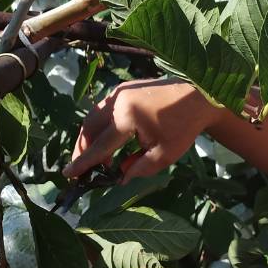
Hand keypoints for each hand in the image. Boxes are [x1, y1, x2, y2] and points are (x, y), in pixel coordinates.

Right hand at [65, 79, 223, 181]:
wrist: (198, 97)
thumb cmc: (184, 128)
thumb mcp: (163, 156)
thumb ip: (137, 169)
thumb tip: (118, 178)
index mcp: (127, 118)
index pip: (100, 146)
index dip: (84, 162)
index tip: (68, 174)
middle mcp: (118, 101)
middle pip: (88, 128)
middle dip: (83, 150)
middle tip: (82, 170)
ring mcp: (119, 92)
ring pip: (92, 118)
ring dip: (89, 139)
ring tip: (96, 159)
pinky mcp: (123, 89)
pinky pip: (101, 110)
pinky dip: (98, 127)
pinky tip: (105, 142)